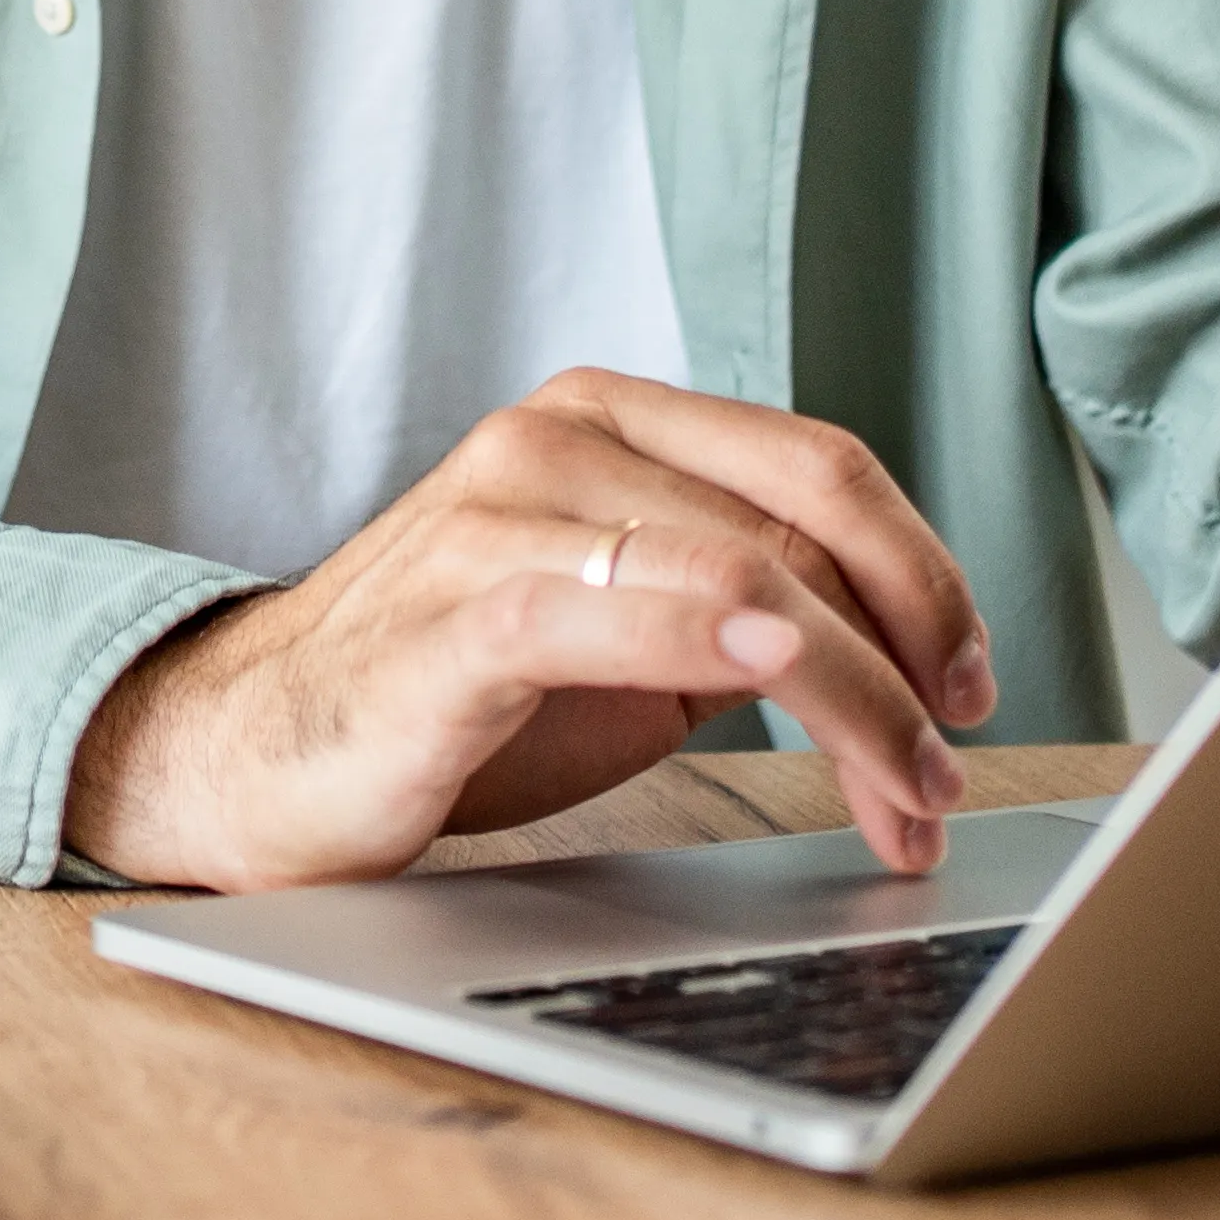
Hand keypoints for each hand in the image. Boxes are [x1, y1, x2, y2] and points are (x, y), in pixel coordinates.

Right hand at [61, 370, 999, 892]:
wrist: (248, 750)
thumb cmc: (449, 698)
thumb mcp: (626, 632)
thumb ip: (746, 605)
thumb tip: (911, 657)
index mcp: (608, 419)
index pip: (821, 467)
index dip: (927, 575)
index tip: (972, 688)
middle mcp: (557, 438)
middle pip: (803, 517)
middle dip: (913, 650)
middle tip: (953, 760)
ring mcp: (500, 515)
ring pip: (743, 574)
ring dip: (858, 697)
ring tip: (902, 800)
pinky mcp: (455, 616)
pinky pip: (616, 609)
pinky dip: (723, 642)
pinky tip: (786, 680)